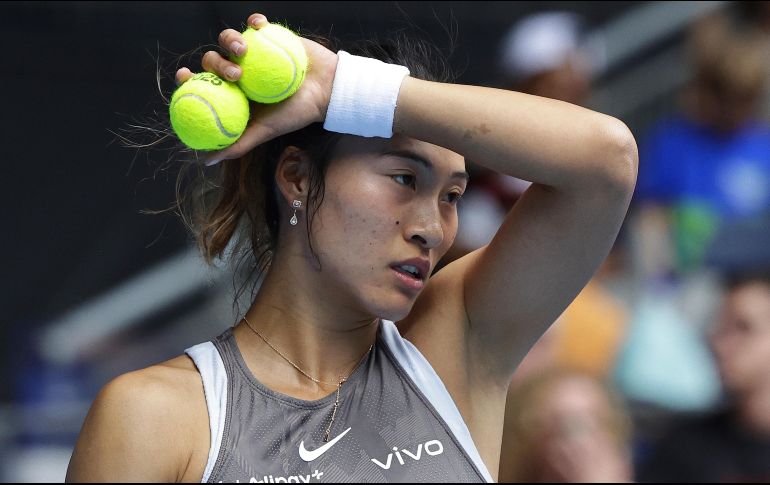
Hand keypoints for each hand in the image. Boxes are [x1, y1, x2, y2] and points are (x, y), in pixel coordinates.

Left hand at [175, 13, 338, 164]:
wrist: (327, 92)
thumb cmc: (297, 114)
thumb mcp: (265, 131)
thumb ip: (238, 144)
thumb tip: (205, 160)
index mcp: (233, 91)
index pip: (203, 82)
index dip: (188, 77)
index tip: (184, 76)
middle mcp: (240, 70)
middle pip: (213, 59)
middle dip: (216, 63)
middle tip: (235, 74)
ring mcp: (254, 52)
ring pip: (230, 38)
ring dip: (230, 40)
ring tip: (245, 49)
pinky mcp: (269, 35)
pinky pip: (256, 23)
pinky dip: (254, 22)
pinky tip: (257, 26)